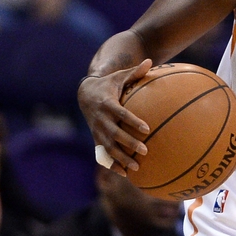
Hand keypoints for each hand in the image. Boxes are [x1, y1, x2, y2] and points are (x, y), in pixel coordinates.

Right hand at [77, 59, 152, 175]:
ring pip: (109, 147)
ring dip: (121, 159)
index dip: (133, 121)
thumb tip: (150, 61)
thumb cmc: (109, 84)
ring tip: (136, 168)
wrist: (84, 94)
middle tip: (145, 151)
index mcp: (108, 104)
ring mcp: (97, 131)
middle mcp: (101, 119)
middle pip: (115, 134)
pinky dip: (112, 165)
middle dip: (129, 143)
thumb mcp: (119, 76)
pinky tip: (125, 174)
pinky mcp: (96, 138)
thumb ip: (135, 72)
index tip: (147, 128)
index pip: (122, 114)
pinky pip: (103, 154)